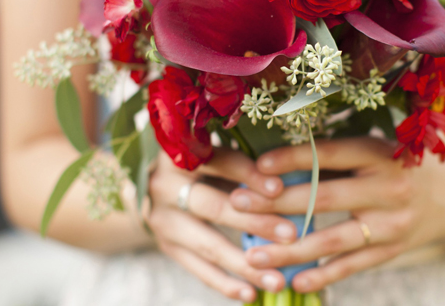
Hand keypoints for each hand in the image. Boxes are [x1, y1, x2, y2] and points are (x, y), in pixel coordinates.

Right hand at [147, 149, 299, 300]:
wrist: (153, 183)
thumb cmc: (200, 162)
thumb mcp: (214, 153)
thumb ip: (241, 164)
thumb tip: (287, 180)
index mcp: (181, 153)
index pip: (221, 164)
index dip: (251, 175)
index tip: (280, 189)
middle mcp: (165, 185)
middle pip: (215, 207)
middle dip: (256, 222)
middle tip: (291, 235)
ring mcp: (162, 219)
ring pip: (209, 245)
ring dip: (246, 265)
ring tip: (278, 279)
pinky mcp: (165, 245)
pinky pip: (198, 269)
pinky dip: (225, 284)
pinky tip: (251, 294)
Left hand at [228, 137, 444, 293]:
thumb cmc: (399, 165)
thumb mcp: (374, 148)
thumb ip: (335, 153)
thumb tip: (276, 158)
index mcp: (378, 153)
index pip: (329, 155)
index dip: (291, 159)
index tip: (257, 166)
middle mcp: (387, 188)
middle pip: (324, 197)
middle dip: (276, 202)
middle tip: (236, 203)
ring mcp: (391, 224)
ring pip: (333, 240)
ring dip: (289, 248)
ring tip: (253, 254)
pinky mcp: (391, 251)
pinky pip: (352, 266)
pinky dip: (322, 274)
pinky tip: (294, 280)